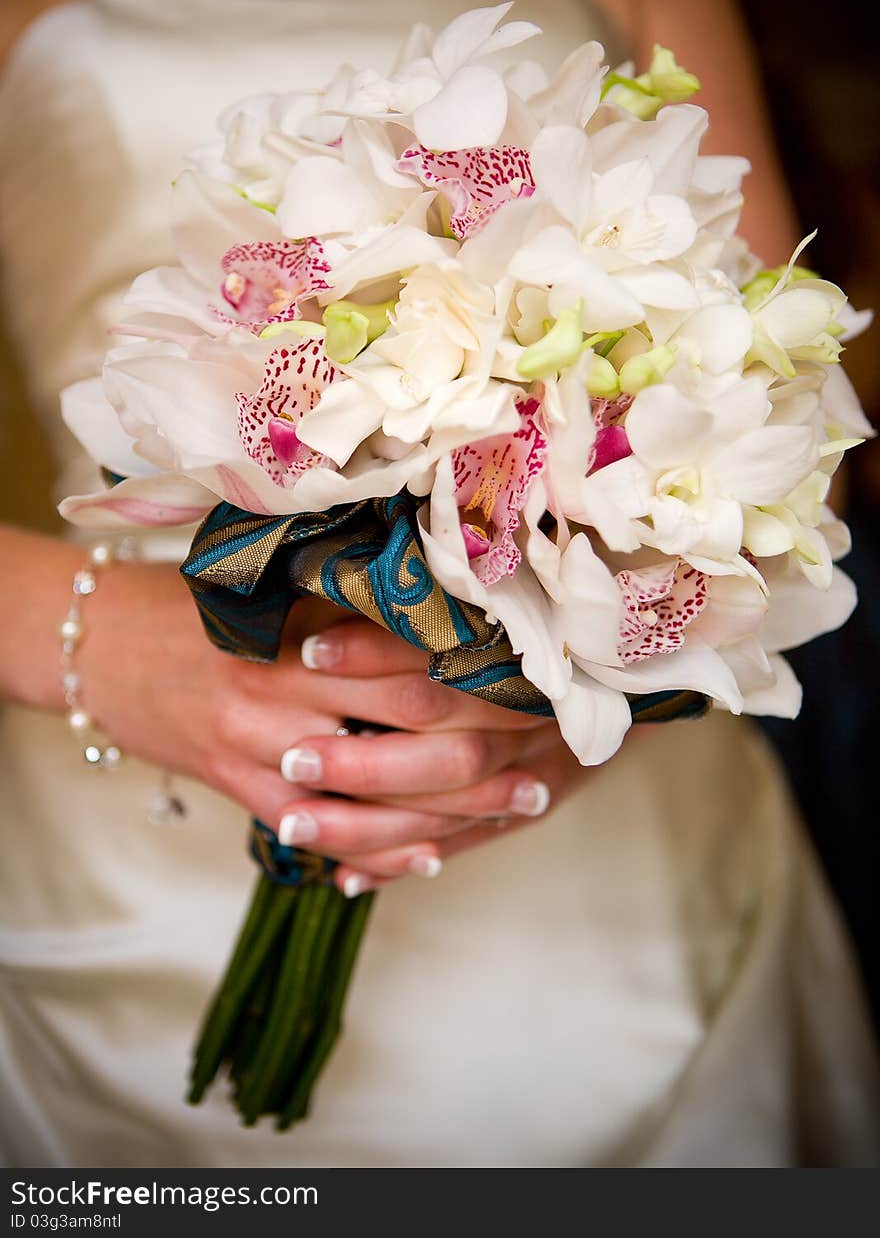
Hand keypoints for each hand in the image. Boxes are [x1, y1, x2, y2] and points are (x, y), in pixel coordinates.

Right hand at [80, 564, 554, 885]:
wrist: (102, 646)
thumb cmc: (197, 607)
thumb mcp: (273, 591)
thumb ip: (350, 607)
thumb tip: (449, 612)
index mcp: (301, 630)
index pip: (414, 659)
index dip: (485, 675)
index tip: (543, 678)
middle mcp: (285, 690)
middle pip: (412, 726)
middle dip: (491, 742)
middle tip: (553, 747)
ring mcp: (260, 745)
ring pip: (376, 794)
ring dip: (455, 808)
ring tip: (520, 804)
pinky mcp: (239, 786)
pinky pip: (322, 835)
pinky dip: (380, 852)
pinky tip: (432, 856)